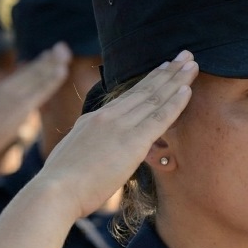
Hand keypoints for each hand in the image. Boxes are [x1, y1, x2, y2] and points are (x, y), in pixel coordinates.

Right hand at [0, 43, 69, 157]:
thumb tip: (5, 124)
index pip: (20, 76)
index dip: (35, 65)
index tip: (46, 55)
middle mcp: (7, 89)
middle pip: (31, 71)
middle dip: (47, 59)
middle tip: (61, 47)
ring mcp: (15, 96)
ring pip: (38, 76)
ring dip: (53, 64)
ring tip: (65, 52)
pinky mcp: (22, 106)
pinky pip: (42, 90)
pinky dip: (52, 80)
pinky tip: (62, 70)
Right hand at [34, 52, 198, 220]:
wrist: (54, 191)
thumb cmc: (62, 183)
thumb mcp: (76, 155)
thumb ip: (92, 147)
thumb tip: (100, 151)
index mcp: (94, 119)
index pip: (128, 95)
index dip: (150, 80)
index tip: (165, 66)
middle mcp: (108, 116)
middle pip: (144, 89)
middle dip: (168, 72)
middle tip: (186, 56)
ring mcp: (120, 127)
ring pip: (154, 98)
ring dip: (176, 80)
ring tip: (192, 64)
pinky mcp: (132, 142)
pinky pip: (159, 118)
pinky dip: (175, 103)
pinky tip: (187, 90)